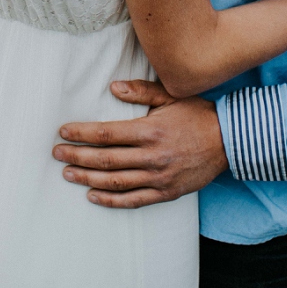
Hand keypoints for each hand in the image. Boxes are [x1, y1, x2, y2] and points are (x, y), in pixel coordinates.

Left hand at [52, 80, 227, 207]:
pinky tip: (93, 196)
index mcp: (151, 130)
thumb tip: (112, 87)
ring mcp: (159, 177)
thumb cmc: (197, 114)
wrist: (229, 141)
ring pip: (116, 182)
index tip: (63, 132)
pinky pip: (134, 200)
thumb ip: (140, 91)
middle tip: (57, 153)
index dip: (82, 133)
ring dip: (88, 179)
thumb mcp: (171, 95)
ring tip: (68, 173)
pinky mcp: (166, 193)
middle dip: (78, 156)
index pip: (107, 134)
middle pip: (106, 159)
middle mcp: (152, 156)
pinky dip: (111, 200)